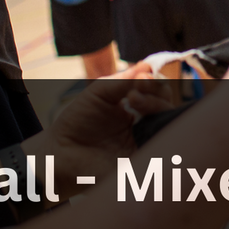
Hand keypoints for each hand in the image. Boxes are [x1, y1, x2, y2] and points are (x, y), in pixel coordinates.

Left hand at [45, 68, 173, 173]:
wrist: (60, 152)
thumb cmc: (77, 122)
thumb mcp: (100, 92)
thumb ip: (125, 79)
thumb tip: (148, 66)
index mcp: (136, 107)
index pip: (158, 90)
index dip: (154, 81)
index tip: (142, 76)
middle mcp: (144, 124)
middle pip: (167, 104)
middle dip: (155, 91)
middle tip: (133, 90)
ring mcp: (144, 142)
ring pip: (168, 122)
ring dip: (156, 104)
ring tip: (133, 99)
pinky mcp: (142, 161)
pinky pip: (161, 146)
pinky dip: (157, 130)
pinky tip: (140, 121)